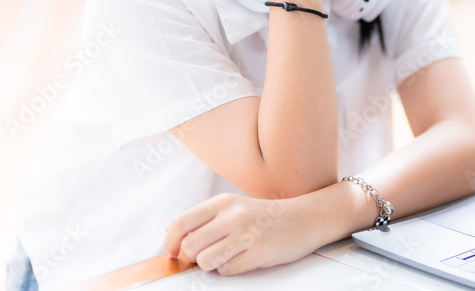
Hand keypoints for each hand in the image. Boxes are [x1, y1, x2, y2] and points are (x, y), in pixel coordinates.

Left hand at [164, 193, 324, 274]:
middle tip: (208, 254)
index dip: (171, 243)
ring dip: (213, 264)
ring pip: (207, 261)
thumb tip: (169, 230)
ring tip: (227, 256)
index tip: (174, 251)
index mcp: (223, 203)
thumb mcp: (233, 207)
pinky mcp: (260, 252)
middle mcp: (233, 216)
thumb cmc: (266, 215)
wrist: (304, 218)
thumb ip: (202, 218)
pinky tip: (244, 258)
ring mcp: (247, 234)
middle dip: (195, 257)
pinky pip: (228, 270)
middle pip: (191, 247)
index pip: (181, 224)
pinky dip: (231, 269)